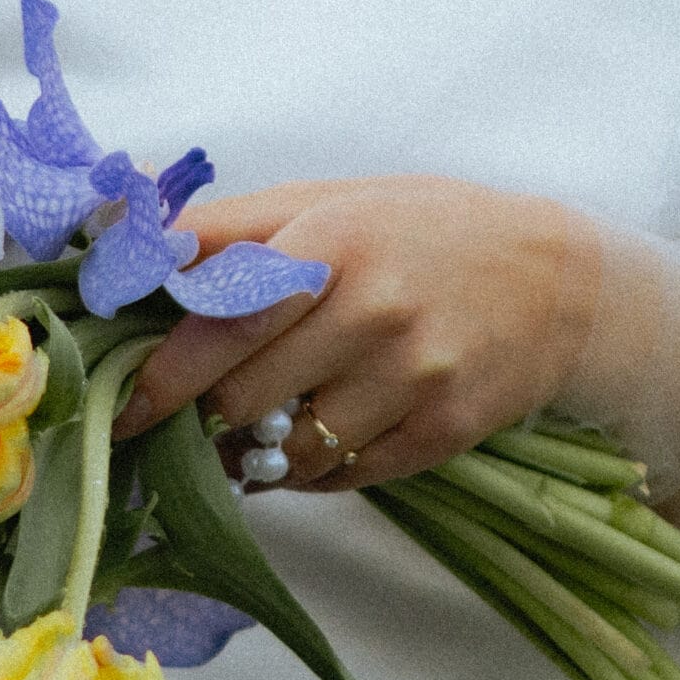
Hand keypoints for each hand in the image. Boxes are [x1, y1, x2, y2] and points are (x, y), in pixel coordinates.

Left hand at [116, 175, 601, 490]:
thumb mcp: (329, 201)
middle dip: (205, 417)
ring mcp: (413, 378)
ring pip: (287, 452)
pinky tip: (310, 443)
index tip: (124, 408)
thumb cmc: (421, 235)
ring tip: (253, 432)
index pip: (221, 325)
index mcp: (334, 244)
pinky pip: (338, 478)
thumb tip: (120, 234)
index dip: (161, 377)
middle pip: (242, 401)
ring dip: (253, 455)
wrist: (558, 282)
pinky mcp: (441, 433)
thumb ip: (226, 229)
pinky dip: (307, 473)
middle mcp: (375, 312)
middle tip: (195, 416)